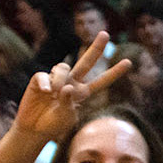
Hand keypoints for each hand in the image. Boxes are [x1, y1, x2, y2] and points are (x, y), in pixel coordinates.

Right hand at [12, 33, 133, 142]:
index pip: (102, 81)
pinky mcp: (39, 79)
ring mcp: (56, 79)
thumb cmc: (53, 125)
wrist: (34, 128)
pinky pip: (44, 75)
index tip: (129, 62)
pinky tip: (45, 92)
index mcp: (82, 93)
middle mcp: (71, 83)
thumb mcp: (67, 117)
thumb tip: (67, 87)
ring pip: (63, 67)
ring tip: (54, 94)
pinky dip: (45, 83)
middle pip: (86, 62)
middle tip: (105, 34)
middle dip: (96, 48)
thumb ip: (69, 103)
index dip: (114, 72)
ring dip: (60, 79)